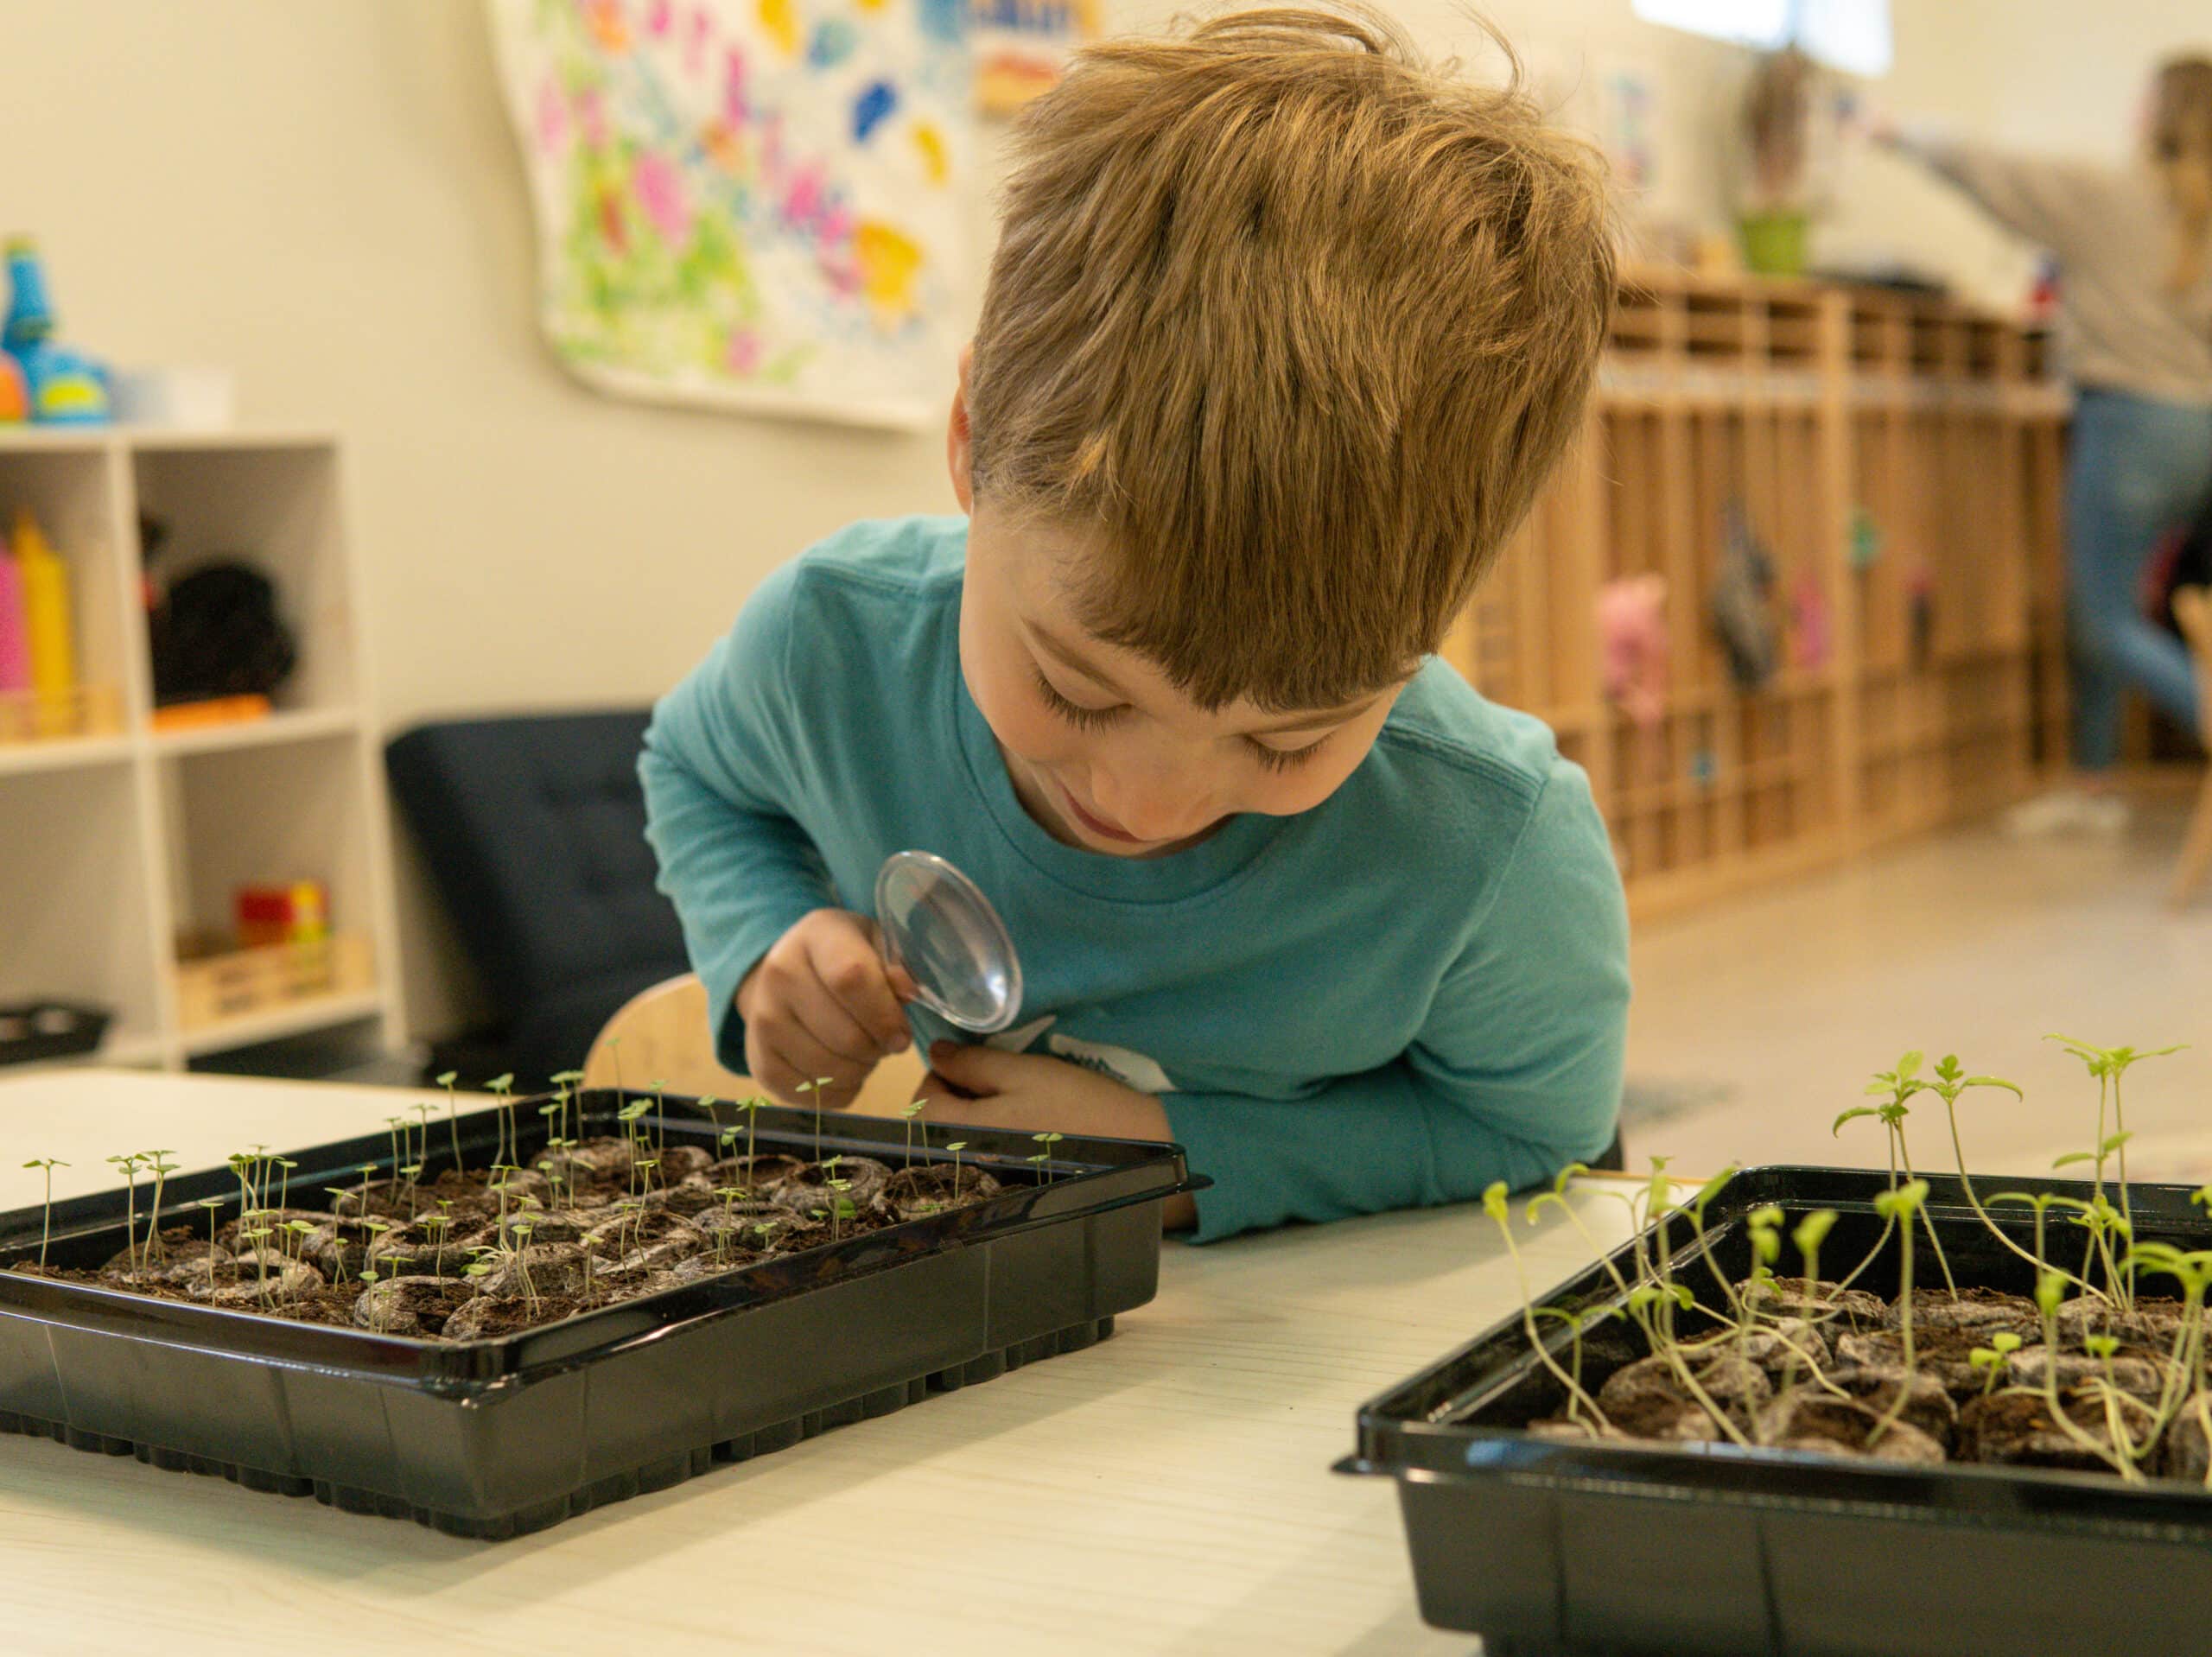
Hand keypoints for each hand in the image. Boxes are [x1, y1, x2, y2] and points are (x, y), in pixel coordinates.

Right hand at [736, 909, 918, 1105]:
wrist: (787, 974)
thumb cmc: (845, 957)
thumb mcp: (876, 945)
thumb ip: (896, 967)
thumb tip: (907, 992)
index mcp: (816, 935)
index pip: (852, 978)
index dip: (885, 1015)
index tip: (902, 1034)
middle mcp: (779, 973)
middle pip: (845, 1035)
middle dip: (877, 1049)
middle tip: (884, 1043)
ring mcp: (763, 1019)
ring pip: (830, 1070)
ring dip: (861, 1070)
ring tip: (864, 1052)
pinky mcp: (760, 1062)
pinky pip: (813, 1095)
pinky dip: (840, 1091)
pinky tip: (844, 1069)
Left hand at [916, 1043, 1196, 1230]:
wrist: (1134, 1152)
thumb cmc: (1076, 1104)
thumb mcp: (1024, 1071)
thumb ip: (973, 1062)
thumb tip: (936, 1053)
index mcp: (955, 1129)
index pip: (922, 1094)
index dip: (946, 1070)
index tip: (980, 1063)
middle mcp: (959, 1163)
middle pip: (937, 1122)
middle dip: (960, 1096)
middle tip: (1003, 1080)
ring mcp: (983, 1180)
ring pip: (960, 1141)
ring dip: (977, 1117)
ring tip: (1018, 1103)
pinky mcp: (1006, 1189)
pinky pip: (983, 1159)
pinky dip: (995, 1139)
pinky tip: (1027, 1128)